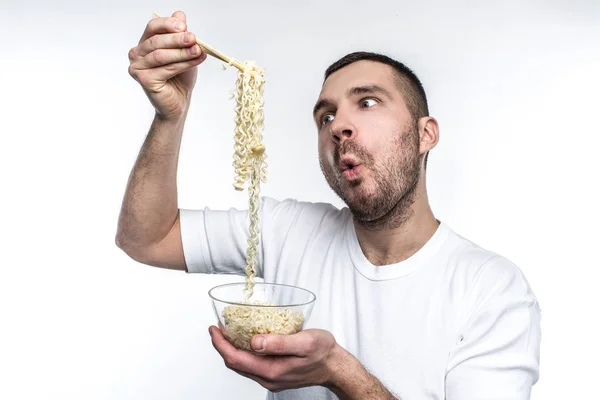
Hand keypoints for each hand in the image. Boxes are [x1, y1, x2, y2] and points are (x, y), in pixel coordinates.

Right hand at [128, 10, 206, 120]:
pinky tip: (195, 61)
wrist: (179, 101)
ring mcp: (137, 67)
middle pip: (156, 41)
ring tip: (198, 50)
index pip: (153, 27)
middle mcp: (137, 53)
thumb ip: (180, 34)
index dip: (168, 24)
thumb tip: (180, 15)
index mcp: (144, 43)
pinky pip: (165, 69)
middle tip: (194, 38)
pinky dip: (183, 64)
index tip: (184, 25)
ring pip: (161, 55)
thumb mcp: (183, 51)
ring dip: (182, 52)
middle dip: (177, 39)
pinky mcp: (144, 80)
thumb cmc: (180, 77)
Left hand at [209, 325, 341, 392]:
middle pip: (235, 364)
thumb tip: (255, 341)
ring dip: (232, 349)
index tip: (214, 329)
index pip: (235, 359)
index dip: (221, 344)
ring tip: (228, 332)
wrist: (335, 367)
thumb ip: (279, 343)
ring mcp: (271, 378)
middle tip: (217, 328)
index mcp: (272, 370)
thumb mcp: (304, 342)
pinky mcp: (275, 374)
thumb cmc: (323, 353)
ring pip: (243, 365)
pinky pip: (252, 365)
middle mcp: (268, 377)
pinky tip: (246, 341)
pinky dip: (244, 353)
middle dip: (222, 346)